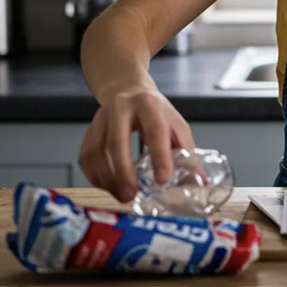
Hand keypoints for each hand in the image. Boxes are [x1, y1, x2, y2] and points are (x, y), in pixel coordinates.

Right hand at [78, 86, 194, 201]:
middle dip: (123, 172)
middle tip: (132, 195)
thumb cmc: (155, 112)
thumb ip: (187, 152)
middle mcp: (121, 108)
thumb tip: (200, 182)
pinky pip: (86, 157)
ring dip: (108, 179)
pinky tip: (109, 187)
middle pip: (116, 141)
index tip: (163, 180)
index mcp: (149, 105)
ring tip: (123, 196)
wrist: (126, 90)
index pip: (155, 130)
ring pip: (96, 151)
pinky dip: (96, 177)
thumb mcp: (176, 125)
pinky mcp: (88, 131)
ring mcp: (100, 119)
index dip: (160, 155)